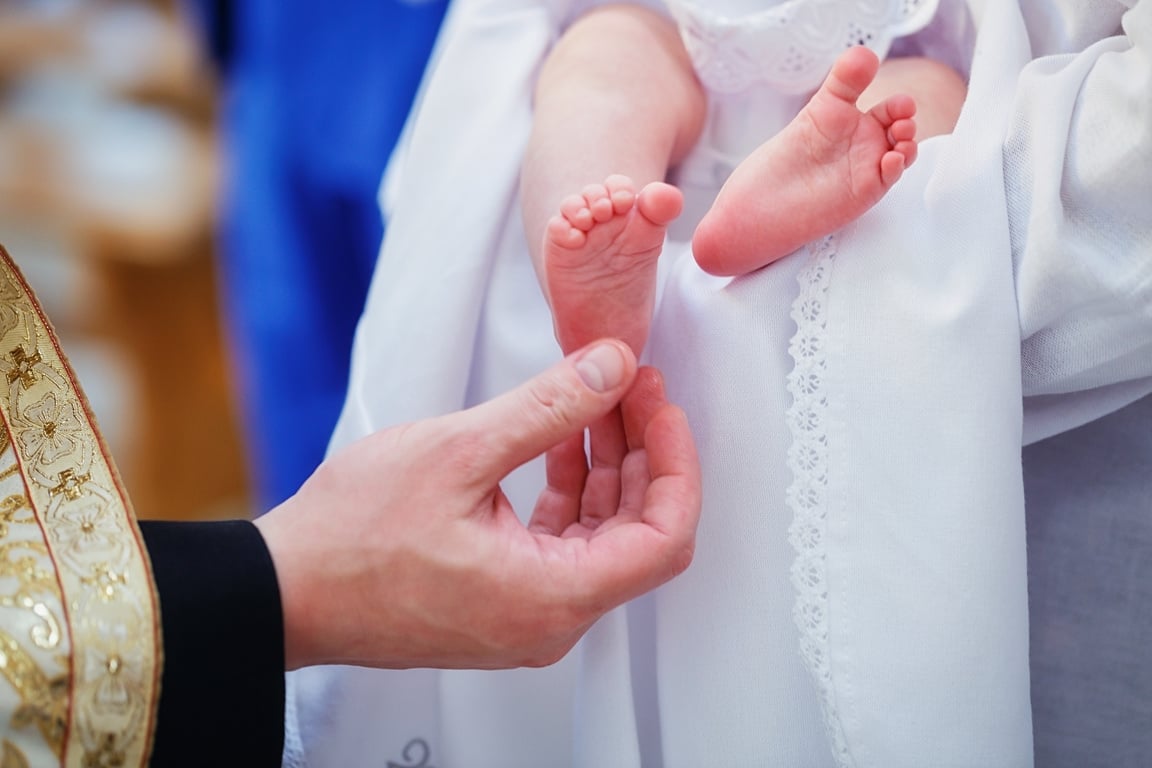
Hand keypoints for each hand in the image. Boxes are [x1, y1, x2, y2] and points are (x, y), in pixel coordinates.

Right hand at [254, 339, 700, 669]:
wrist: (285, 589)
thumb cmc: (350, 540)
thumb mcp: (459, 451)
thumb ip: (548, 407)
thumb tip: (610, 368)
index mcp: (552, 596)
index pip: (664, 537)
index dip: (676, 463)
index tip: (661, 406)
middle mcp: (549, 619)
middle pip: (636, 532)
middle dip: (641, 450)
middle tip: (630, 384)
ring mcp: (526, 614)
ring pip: (599, 535)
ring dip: (605, 464)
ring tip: (597, 398)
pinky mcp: (501, 600)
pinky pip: (559, 542)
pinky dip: (569, 489)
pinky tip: (559, 439)